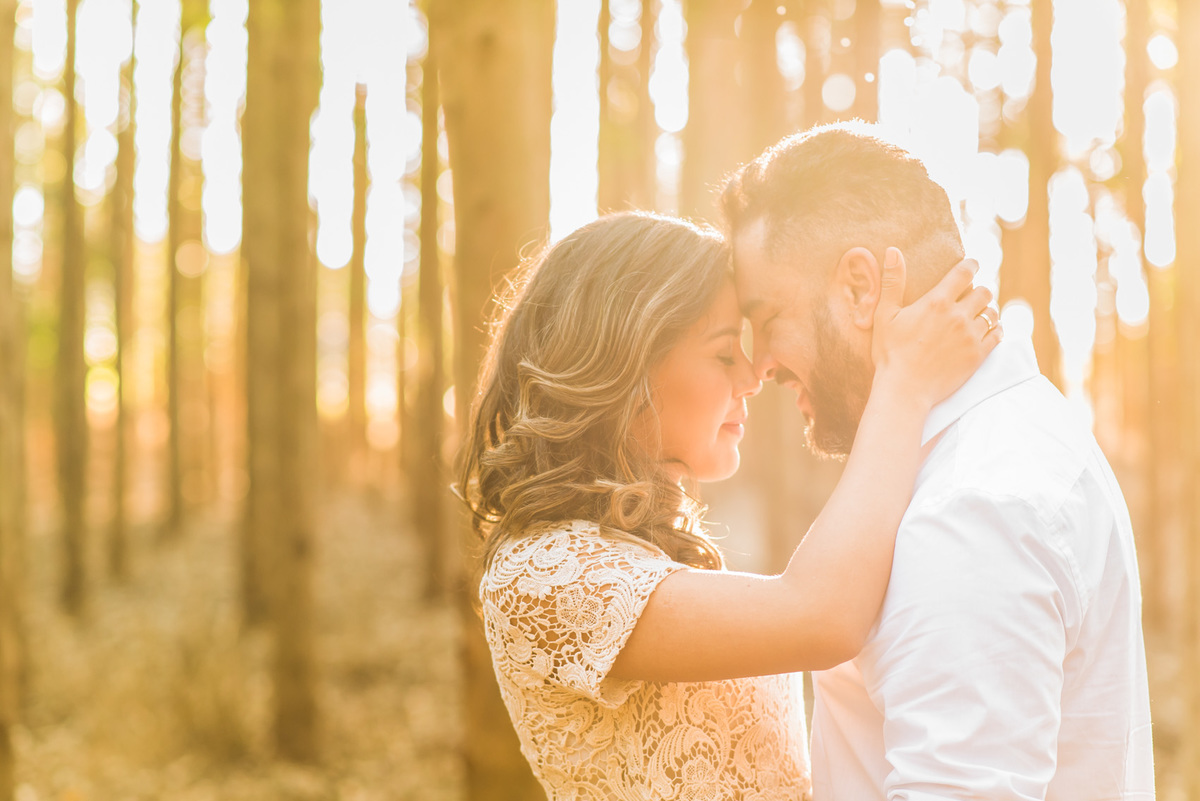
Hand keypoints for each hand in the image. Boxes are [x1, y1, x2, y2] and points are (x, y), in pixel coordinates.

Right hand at [871, 248, 1001, 410]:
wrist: (905, 389)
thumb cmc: (890, 352)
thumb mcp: (885, 315)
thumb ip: (892, 281)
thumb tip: (893, 251)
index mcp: (937, 302)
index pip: (964, 273)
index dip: (971, 265)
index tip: (971, 265)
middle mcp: (959, 316)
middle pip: (983, 291)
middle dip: (978, 290)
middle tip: (970, 295)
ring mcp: (971, 336)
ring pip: (992, 313)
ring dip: (986, 311)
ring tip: (977, 314)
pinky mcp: (978, 355)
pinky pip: (998, 335)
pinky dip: (995, 329)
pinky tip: (987, 331)